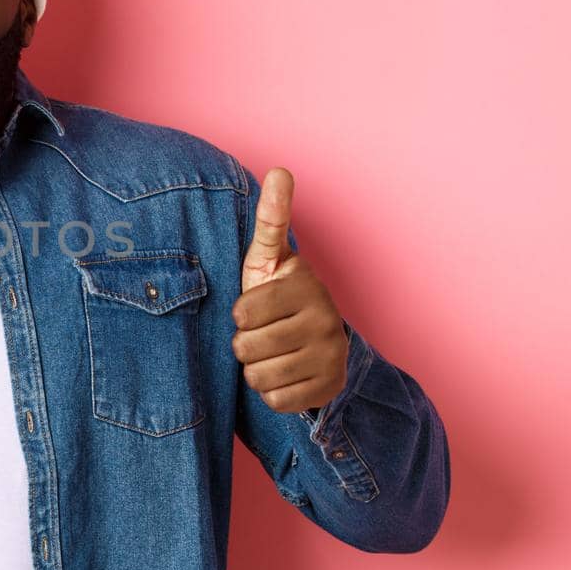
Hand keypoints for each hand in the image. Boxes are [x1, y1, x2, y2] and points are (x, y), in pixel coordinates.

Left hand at [230, 167, 347, 412]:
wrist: (315, 342)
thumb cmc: (277, 297)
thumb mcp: (269, 260)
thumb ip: (270, 220)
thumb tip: (281, 169)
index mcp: (305, 286)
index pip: (242, 313)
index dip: (239, 315)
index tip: (253, 308)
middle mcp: (326, 319)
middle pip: (247, 348)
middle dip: (243, 345)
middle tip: (261, 334)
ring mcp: (331, 356)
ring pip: (259, 378)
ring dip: (255, 371)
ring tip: (271, 353)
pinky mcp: (330, 388)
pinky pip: (276, 401)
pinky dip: (271, 394)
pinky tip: (284, 375)